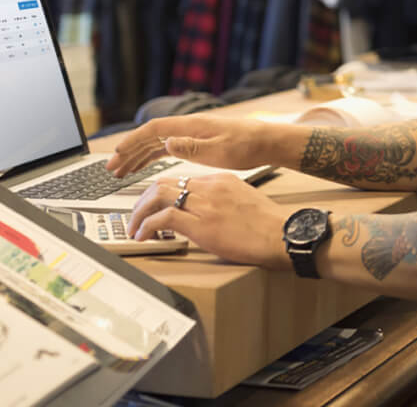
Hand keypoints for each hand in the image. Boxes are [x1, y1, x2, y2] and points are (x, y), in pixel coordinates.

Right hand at [105, 115, 273, 176]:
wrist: (266, 141)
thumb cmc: (246, 145)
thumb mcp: (219, 150)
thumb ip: (192, 147)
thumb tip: (167, 143)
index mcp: (191, 126)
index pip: (153, 130)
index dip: (132, 142)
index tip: (117, 155)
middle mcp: (187, 127)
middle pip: (150, 137)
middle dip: (129, 152)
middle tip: (111, 169)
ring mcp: (191, 134)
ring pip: (156, 144)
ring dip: (138, 156)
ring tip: (121, 171)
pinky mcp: (196, 142)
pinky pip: (167, 148)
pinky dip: (152, 157)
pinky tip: (143, 166)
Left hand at [127, 174, 290, 268]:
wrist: (281, 233)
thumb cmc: (269, 224)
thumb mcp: (245, 200)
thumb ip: (223, 200)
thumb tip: (206, 213)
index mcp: (221, 180)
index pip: (181, 180)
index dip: (162, 194)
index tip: (155, 206)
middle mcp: (210, 187)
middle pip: (163, 184)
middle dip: (144, 201)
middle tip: (137, 216)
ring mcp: (205, 204)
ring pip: (157, 197)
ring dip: (139, 213)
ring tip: (134, 227)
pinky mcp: (201, 224)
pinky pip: (162, 218)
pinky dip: (146, 226)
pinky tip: (143, 236)